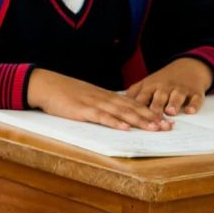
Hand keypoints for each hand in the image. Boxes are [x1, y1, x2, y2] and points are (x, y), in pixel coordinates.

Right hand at [27, 69, 170, 130]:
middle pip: (132, 108)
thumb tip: (116, 115)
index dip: (151, 112)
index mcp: (106, 95)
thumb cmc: (64, 92)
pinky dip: (114, 122)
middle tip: (168, 126)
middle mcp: (104, 98)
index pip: (133, 104)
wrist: (45, 84)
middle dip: (152, 117)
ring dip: (139, 120)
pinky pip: (101, 116)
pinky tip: (125, 128)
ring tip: (154, 128)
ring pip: (121, 112)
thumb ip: (102, 104)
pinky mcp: (82, 110)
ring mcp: (94, 103)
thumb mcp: (87, 96)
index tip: (166, 120)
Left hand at [125, 58, 213, 115]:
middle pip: (159, 98)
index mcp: (150, 86)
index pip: (142, 98)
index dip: (137, 108)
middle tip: (152, 119)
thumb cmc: (163, 80)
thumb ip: (133, 93)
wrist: (188, 68)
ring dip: (173, 104)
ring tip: (170, 112)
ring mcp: (180, 89)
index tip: (132, 118)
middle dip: (155, 108)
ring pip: (177, 97)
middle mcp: (165, 87)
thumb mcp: (146, 83)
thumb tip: (118, 105)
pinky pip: (195, 99)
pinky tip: (190, 111)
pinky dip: (193, 105)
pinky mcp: (195, 92)